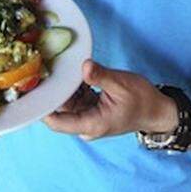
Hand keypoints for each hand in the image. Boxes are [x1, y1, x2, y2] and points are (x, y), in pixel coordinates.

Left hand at [43, 60, 177, 139]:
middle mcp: (86, 125)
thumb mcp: (122, 84)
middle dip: (52, 92)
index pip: (57, 122)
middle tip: (40, 70)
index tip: (32, 89)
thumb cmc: (143, 100)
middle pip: (60, 110)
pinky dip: (73, 87)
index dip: (43, 107)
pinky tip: (68, 72)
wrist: (157, 111)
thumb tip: (85, 66)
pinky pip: (76, 100)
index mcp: (92, 123)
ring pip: (67, 104)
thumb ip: (101, 76)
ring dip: (62, 88)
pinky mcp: (91, 111)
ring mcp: (88, 119)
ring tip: (52, 67)